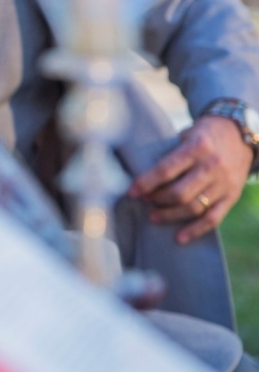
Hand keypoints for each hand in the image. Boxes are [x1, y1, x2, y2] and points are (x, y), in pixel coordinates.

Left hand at [127, 115, 252, 244]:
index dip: (146, 183)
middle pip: (180, 193)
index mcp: (197, 147)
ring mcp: (224, 183)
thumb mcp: (186, 134)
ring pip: (194, 208)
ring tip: (153, 216)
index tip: (131, 192)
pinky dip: (196, 230)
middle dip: (157, 200)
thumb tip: (141, 175)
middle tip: (144, 201)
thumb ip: (170, 154)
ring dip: (170, 215)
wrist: (240, 133)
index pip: (166, 170)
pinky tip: (179, 237)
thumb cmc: (204, 134)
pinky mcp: (232, 196)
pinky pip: (214, 218)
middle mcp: (212, 166)